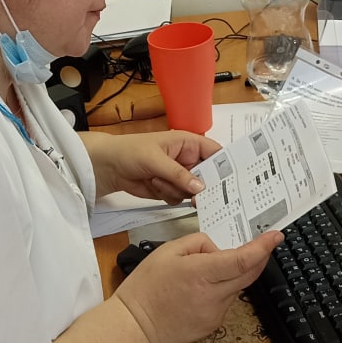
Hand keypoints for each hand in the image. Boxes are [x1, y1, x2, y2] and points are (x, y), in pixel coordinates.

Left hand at [87, 130, 221, 202]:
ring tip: (156, 179)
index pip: (215, 153)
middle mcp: (187, 160)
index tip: (232, 181)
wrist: (109, 166)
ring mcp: (179, 176)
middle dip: (201, 186)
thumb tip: (200, 187)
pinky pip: (179, 198)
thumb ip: (178, 174)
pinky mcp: (170, 189)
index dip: (226, 165)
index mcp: (188, 143)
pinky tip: (153, 185)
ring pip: (192, 191)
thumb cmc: (130, 151)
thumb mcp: (155, 159)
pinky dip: (167, 195)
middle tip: (195, 195)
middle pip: (208, 177)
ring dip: (175, 189)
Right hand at [113, 230, 282, 342]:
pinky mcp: (214, 324)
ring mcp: (216, 313)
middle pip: (249, 274)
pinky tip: (201, 289)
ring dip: (235, 273)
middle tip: (264, 244)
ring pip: (237, 287)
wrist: (136, 326)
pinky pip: (226, 301)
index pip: (241, 259)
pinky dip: (222, 289)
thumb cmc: (146, 286)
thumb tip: (217, 250)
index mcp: (201, 273)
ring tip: (207, 269)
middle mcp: (213, 295)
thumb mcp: (167, 251)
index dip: (262, 247)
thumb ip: (197, 243)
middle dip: (260, 257)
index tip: (275, 236)